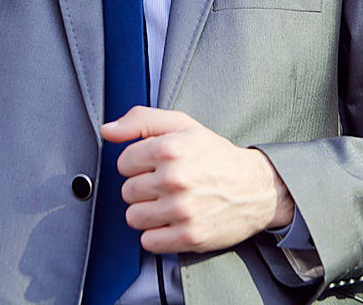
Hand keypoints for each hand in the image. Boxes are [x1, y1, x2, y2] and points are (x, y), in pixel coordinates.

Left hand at [101, 106, 293, 254]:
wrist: (255, 187)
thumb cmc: (214, 154)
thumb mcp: (182, 124)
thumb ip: (141, 120)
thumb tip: (107, 130)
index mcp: (170, 148)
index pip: (123, 162)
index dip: (137, 163)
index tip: (154, 164)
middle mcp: (175, 178)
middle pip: (127, 191)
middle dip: (142, 187)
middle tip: (164, 184)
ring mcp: (182, 210)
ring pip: (133, 217)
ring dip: (146, 212)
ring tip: (167, 203)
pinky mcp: (189, 236)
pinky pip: (148, 242)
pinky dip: (157, 235)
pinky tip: (172, 221)